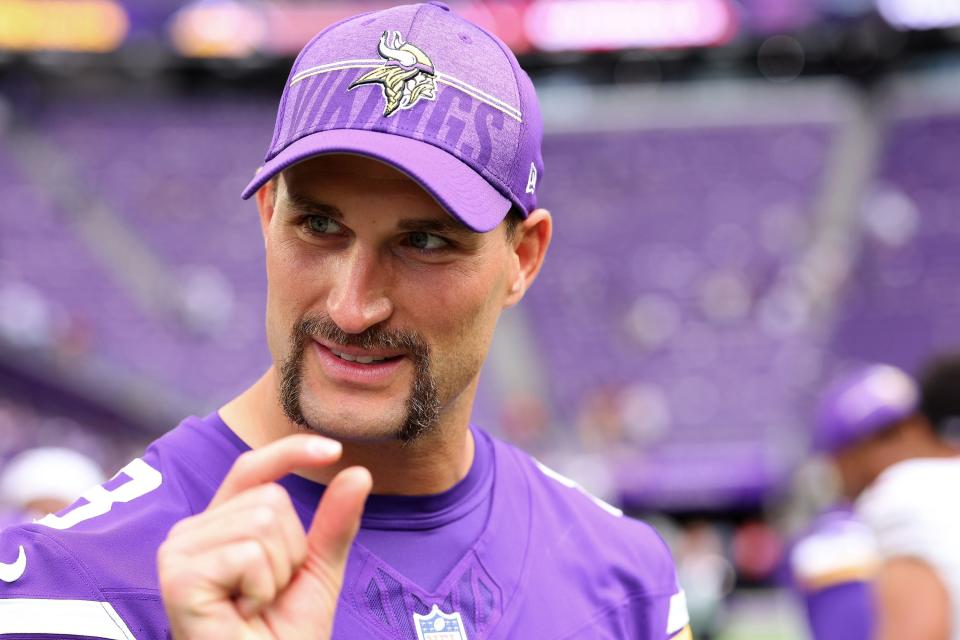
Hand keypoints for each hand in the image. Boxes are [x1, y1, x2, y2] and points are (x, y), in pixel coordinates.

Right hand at [158, 434, 371, 638]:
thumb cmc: (283, 635)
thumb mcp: (317, 571)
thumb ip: (334, 524)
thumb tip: (359, 473)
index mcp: (222, 524)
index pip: (253, 470)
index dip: (291, 452)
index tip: (335, 450)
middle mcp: (193, 531)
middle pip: (270, 498)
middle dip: (290, 551)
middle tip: (267, 596)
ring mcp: (179, 551)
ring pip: (262, 521)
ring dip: (277, 574)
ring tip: (254, 606)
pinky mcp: (178, 575)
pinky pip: (249, 554)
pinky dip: (262, 589)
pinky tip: (241, 615)